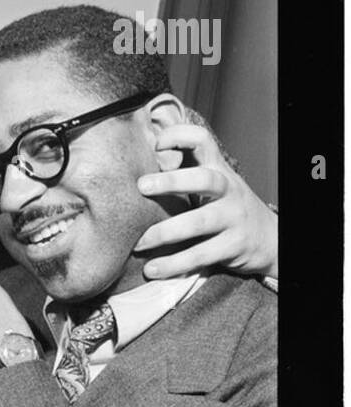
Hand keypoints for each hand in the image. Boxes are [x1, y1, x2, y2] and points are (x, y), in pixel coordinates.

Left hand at [134, 124, 277, 279]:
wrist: (269, 238)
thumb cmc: (225, 207)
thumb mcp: (211, 184)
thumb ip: (183, 171)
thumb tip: (135, 161)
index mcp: (217, 170)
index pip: (203, 141)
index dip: (180, 136)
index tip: (157, 143)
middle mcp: (228, 190)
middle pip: (204, 179)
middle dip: (172, 181)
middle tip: (141, 186)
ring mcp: (233, 218)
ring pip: (199, 222)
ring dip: (164, 233)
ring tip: (138, 244)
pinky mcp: (233, 246)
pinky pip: (201, 255)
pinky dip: (174, 263)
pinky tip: (152, 270)